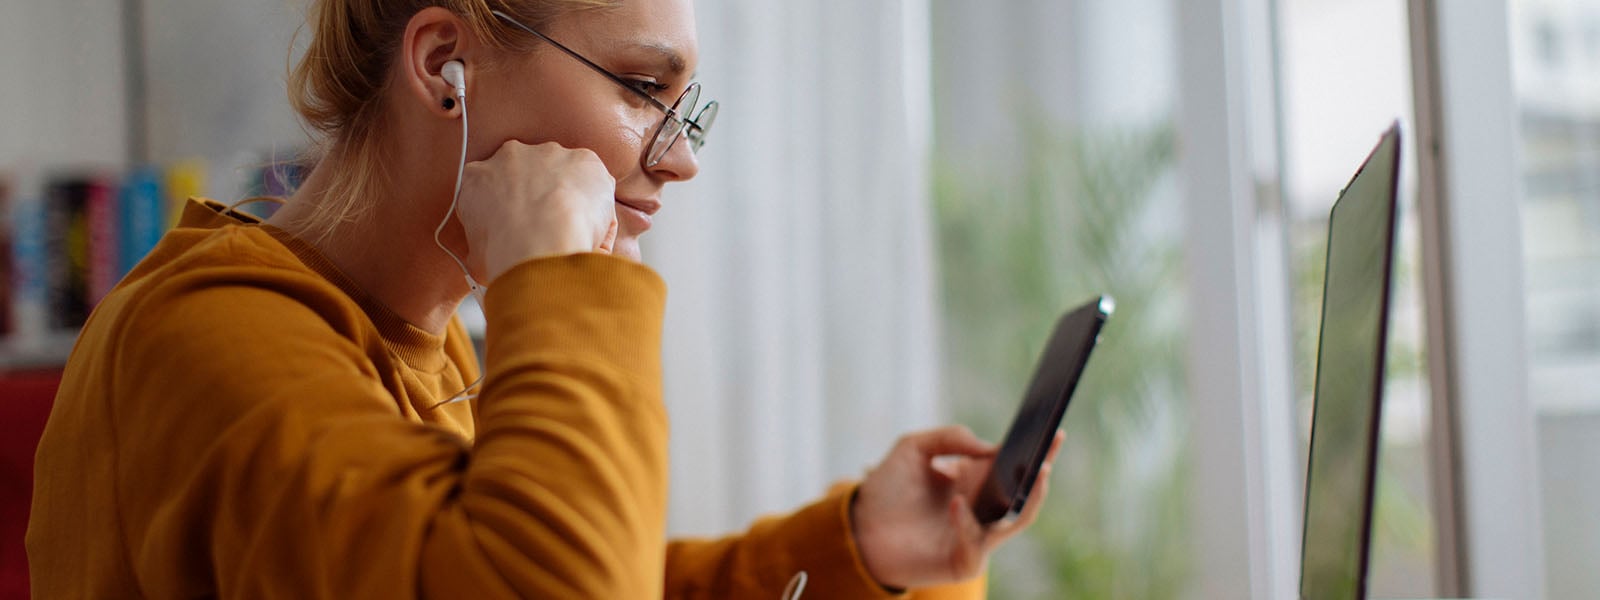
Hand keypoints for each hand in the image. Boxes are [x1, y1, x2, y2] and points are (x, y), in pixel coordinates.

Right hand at [455, 140, 618, 282]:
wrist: (539, 244)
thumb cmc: (505, 254)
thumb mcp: (475, 256)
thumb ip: (482, 246)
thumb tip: (486, 259)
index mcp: (477, 177)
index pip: (490, 187)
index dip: (506, 210)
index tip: (518, 230)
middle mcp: (511, 155)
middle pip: (528, 174)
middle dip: (538, 197)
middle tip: (548, 231)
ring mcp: (550, 154)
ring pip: (563, 175)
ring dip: (569, 198)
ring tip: (575, 234)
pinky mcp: (584, 160)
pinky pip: (595, 182)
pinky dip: (598, 204)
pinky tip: (594, 230)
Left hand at [851, 426, 1063, 588]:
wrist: (858, 526)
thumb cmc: (887, 489)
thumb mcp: (913, 448)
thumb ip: (950, 437)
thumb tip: (989, 447)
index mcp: (974, 479)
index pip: (1014, 464)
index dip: (1037, 450)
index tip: (1053, 431)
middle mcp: (981, 507)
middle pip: (1025, 493)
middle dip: (1042, 472)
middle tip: (1049, 453)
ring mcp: (975, 536)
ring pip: (1017, 521)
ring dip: (1026, 499)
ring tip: (1032, 474)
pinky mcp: (962, 561)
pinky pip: (977, 546)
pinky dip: (969, 524)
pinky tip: (956, 504)